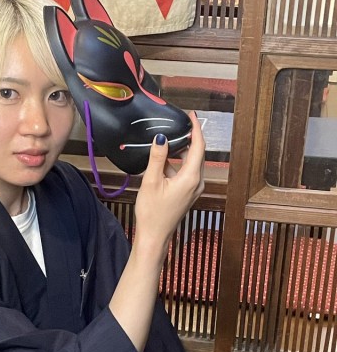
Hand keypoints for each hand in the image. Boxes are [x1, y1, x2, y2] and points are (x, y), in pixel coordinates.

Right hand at [134, 111, 205, 259]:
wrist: (154, 236)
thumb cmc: (152, 213)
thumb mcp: (151, 181)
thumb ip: (157, 157)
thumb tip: (161, 138)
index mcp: (191, 177)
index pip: (199, 146)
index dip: (196, 128)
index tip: (191, 115)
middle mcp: (197, 182)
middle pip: (197, 153)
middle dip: (189, 137)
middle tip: (178, 123)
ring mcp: (193, 189)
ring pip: (192, 163)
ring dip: (181, 151)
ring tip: (168, 140)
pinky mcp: (187, 193)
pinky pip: (186, 172)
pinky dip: (177, 163)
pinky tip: (163, 162)